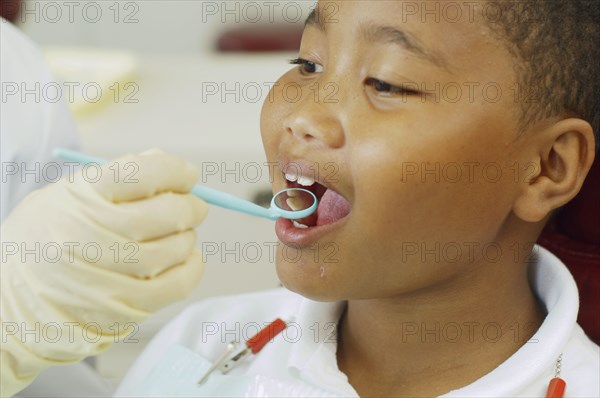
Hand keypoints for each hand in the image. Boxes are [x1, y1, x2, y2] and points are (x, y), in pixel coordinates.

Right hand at [1, 150, 207, 395]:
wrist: (8, 304)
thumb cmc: (43, 242)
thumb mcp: (64, 197)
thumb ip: (115, 180)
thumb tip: (170, 166)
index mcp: (80, 198)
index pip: (145, 173)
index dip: (176, 171)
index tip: (188, 175)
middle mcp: (96, 235)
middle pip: (170, 212)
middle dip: (191, 205)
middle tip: (193, 206)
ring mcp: (112, 275)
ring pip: (179, 247)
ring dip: (187, 237)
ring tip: (176, 235)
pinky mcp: (126, 307)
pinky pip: (179, 283)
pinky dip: (191, 266)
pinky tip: (183, 259)